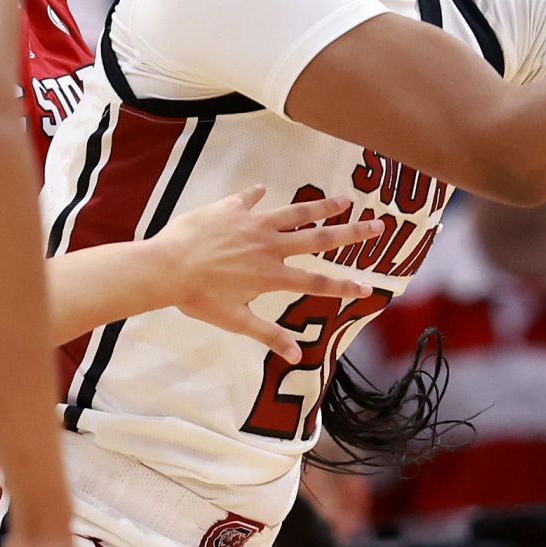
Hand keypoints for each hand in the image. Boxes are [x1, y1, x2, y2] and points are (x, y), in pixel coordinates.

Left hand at [148, 186, 382, 361]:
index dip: (345, 286)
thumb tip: (298, 357)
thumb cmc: (199, 298)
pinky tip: (263, 189)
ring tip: (344, 199)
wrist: (166, 266)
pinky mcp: (231, 209)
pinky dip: (256, 195)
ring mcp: (253, 223)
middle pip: (320, 238)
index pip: (318, 282)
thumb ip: (269, 334)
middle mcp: (270, 246)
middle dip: (352, 233)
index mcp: (273, 274)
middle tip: (378, 225)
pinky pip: (249, 198)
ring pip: (296, 211)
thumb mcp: (236, 321)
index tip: (370, 287)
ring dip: (322, 206)